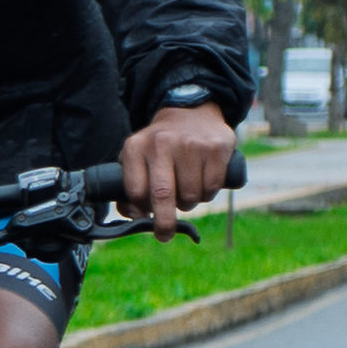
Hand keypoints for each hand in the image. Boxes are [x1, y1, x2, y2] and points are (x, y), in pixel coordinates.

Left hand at [118, 102, 240, 230]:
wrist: (191, 112)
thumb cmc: (160, 146)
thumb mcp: (138, 156)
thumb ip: (130, 186)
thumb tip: (134, 215)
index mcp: (136, 146)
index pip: (135, 190)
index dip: (141, 209)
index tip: (146, 215)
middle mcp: (162, 143)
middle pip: (162, 195)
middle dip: (164, 222)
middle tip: (164, 235)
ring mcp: (191, 144)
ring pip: (190, 195)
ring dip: (189, 203)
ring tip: (186, 189)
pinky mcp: (216, 147)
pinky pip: (211, 188)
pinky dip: (207, 193)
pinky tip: (202, 180)